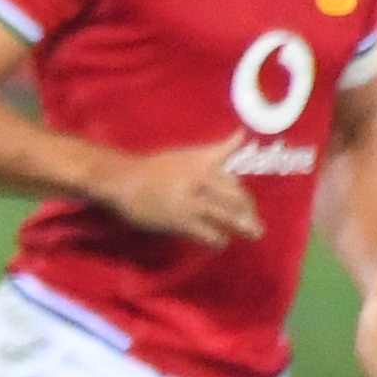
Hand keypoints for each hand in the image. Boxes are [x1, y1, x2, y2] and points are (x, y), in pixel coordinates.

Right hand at [101, 141, 258, 246]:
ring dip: (242, 226)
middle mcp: (200, 180)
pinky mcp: (179, 220)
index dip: (244, 196)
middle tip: (255, 224)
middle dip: (248, 212)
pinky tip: (219, 242)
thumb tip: (242, 134)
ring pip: (225, 216)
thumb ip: (217, 149)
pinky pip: (206, 232)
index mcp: (203, 164)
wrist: (121, 181)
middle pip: (234, 198)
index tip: (248, 205)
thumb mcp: (188, 153)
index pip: (233, 182)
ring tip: (252, 234)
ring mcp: (190, 201)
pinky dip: (216, 239)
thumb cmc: (154, 167)